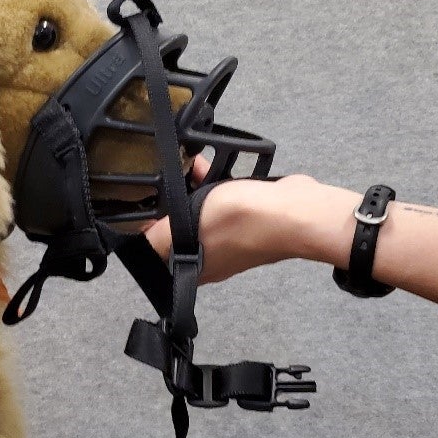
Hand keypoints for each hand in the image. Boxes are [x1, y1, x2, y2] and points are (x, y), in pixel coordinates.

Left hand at [144, 173, 333, 283]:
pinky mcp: (250, 221)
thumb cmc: (245, 221)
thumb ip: (159, 236)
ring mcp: (233, 240)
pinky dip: (215, 185)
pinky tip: (213, 167)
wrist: (295, 212)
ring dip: (193, 189)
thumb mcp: (188, 223)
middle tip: (168, 182)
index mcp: (194, 270)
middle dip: (171, 204)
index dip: (148, 227)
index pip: (158, 252)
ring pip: (200, 213)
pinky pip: (222, 203)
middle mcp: (212, 259)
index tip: (147, 204)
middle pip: (178, 230)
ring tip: (190, 168)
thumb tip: (141, 243)